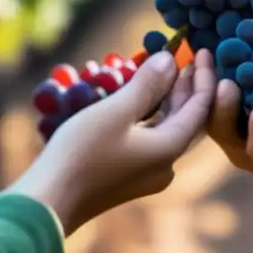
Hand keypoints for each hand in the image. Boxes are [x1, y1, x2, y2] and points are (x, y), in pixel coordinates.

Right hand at [10, 49, 215, 234]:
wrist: (48, 203)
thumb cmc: (82, 153)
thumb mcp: (116, 112)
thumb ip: (147, 85)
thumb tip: (170, 60)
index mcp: (170, 149)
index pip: (200, 107)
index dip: (204, 75)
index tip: (203, 49)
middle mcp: (166, 165)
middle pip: (186, 119)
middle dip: (186, 86)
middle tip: (185, 55)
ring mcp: (147, 174)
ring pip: (167, 128)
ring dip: (167, 99)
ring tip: (164, 70)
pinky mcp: (128, 176)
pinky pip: (150, 139)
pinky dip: (151, 115)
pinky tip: (139, 98)